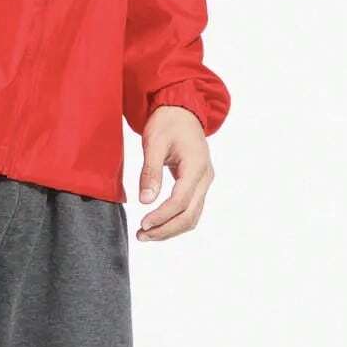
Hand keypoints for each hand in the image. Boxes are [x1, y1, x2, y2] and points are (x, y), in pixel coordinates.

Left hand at [135, 105, 213, 240]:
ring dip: (170, 229)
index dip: (161, 216)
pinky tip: (158, 224)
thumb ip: (150, 171)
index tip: (142, 224)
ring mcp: (204, 182)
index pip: (180, 201)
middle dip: (165, 229)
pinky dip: (175, 220)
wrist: (181, 111)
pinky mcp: (198, 184)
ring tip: (146, 234)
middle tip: (141, 235)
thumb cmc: (167, 123)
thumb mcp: (154, 142)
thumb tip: (144, 201)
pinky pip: (191, 209)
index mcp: (196, 166)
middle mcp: (205, 177)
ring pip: (192, 216)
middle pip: (189, 215)